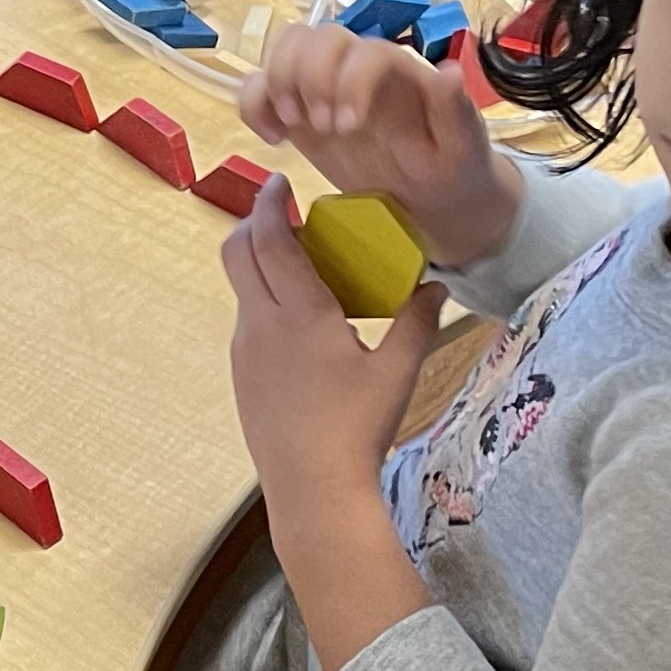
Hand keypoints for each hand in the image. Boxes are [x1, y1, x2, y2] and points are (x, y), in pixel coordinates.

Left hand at [221, 176, 446, 508]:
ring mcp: (244, 350)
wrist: (312, 489)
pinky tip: (299, 322)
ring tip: (300, 268)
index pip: (268, 239)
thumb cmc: (358, 429)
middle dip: (251, 223)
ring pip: (240, 287)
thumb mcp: (398, 373)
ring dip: (258, 263)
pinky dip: (263, 300)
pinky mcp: (241, 374)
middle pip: (235, 252)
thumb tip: (436, 286)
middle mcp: (260, 324)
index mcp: (298, 314)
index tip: (278, 181)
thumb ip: (417, 322)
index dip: (267, 202)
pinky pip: (247, 320)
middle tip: (283, 215)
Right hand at [239, 26, 516, 266]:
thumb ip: (455, 111)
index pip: (366, 50)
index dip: (348, 80)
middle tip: (320, 128)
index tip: (348, 127)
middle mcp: (358, 68)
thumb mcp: (462, 148)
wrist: (433, 199)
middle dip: (308, 77)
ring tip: (291, 128)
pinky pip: (261, 86)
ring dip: (278, 82)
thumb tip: (448, 72)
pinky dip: (255, 105)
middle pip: (318, 36)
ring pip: (286, 48)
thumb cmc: (451, 170)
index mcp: (400, 71)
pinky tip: (273, 140)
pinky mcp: (299, 110)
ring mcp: (324, 86)